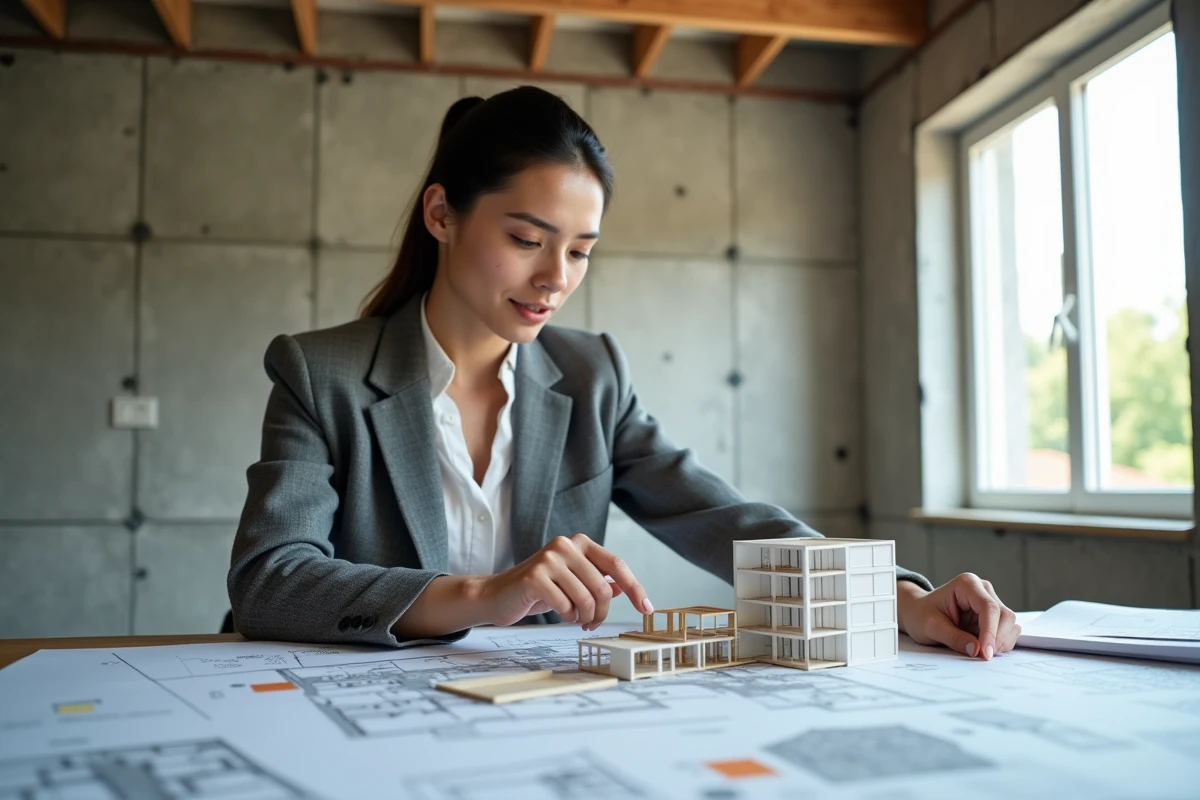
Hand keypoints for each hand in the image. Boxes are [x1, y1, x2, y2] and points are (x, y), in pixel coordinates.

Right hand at [477, 534, 652, 630]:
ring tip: (575, 619)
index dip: (635, 589)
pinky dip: (567, 617)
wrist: (497, 594)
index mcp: (579, 543)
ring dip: (584, 618)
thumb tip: (623, 588)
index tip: (647, 608)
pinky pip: (566, 606)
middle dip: (601, 613)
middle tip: (592, 624)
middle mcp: (566, 545)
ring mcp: (550, 559)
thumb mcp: (572, 582)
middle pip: (603, 588)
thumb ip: (597, 580)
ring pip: (587, 599)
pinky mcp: (535, 577)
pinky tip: (558, 613)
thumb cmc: (537, 589)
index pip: (617, 565)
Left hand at [896, 574, 1019, 659]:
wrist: (918, 613)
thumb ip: (954, 638)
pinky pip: (1007, 630)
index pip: (988, 607)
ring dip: (1000, 642)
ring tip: (979, 651)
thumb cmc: (921, 615)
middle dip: (997, 639)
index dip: (991, 632)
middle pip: (1005, 615)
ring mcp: (991, 601)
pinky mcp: (994, 615)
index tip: (986, 653)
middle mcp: (983, 590)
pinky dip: (1000, 643)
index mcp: (967, 585)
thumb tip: (976, 650)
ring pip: (1010, 624)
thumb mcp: (931, 627)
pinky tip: (983, 647)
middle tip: (983, 657)